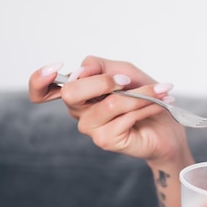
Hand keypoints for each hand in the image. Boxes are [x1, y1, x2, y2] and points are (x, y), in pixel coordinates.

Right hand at [28, 56, 187, 162]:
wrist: (167, 127)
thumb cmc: (144, 97)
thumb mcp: (124, 72)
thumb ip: (100, 66)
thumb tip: (80, 70)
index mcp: (78, 92)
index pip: (42, 89)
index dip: (39, 79)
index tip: (55, 67)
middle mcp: (79, 110)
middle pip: (72, 92)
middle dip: (102, 81)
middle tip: (127, 80)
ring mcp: (90, 127)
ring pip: (109, 103)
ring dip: (140, 94)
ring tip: (160, 91)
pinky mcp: (105, 140)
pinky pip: (124, 116)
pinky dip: (146, 106)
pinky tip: (159, 104)